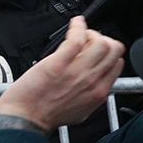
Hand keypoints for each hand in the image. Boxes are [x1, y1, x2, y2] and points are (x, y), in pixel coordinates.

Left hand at [0, 16, 123, 129]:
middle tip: (89, 40)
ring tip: (80, 34)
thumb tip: (95, 84)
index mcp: (99, 92)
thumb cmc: (47, 115)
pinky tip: (75, 24)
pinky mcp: (58, 64)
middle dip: (103, 39)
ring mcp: (76, 71)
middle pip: (114, 49)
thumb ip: (92, 96)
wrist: (25, 119)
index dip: (109, 52)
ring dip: (91, 33)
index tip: (97, 49)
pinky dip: (78, 26)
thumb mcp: (81, 110)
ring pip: (101, 42)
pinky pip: (76, 38)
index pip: (118, 63)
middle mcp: (92, 81)